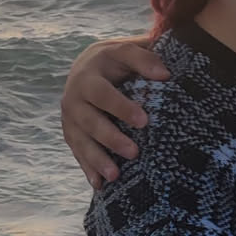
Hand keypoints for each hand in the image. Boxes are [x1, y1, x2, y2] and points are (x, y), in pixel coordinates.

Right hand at [62, 35, 169, 185]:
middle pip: (89, 120)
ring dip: (97, 159)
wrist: (87, 65)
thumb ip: (144, 57)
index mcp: (89, 76)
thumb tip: (165, 74)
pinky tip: (100, 185)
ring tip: (115, 176)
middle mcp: (74, 97)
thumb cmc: (117, 60)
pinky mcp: (71, 132)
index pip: (103, 93)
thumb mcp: (127, 50)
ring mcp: (70, 117)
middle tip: (134, 152)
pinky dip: (88, 168)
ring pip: (80, 140)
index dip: (121, 107)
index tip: (144, 121)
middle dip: (110, 138)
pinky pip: (78, 152)